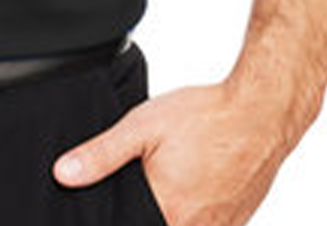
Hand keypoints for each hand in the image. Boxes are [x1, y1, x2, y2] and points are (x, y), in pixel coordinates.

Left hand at [50, 76, 308, 225]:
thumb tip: (64, 174)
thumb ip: (102, 154)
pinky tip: (186, 192)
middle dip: (140, 214)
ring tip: (169, 184)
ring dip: (171, 214)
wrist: (262, 112)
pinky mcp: (236, 221)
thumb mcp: (143, 126)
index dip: (119, 218)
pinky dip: (190, 216)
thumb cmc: (205, 115)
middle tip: (144, 185)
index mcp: (168, 211)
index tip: (116, 205)